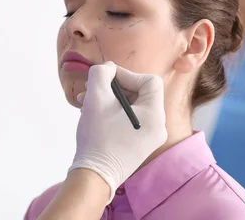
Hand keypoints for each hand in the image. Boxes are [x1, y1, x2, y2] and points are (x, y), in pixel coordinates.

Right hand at [69, 62, 166, 200]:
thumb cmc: (96, 137)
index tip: (107, 80)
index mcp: (154, 115)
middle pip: (140, 93)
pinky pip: (129, 120)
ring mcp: (149, 138)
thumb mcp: (96, 97)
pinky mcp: (139, 146)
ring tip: (86, 102)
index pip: (149, 81)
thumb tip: (108, 68)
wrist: (93, 177)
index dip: (127, 74)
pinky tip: (92, 115)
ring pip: (131, 106)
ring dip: (109, 100)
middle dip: (114, 88)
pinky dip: (112, 113)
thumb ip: (101, 73)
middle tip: (93, 89)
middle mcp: (158, 127)